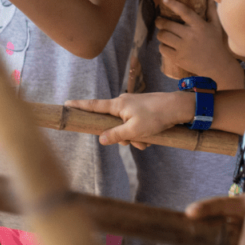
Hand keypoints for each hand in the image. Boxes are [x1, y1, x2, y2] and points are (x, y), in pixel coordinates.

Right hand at [66, 91, 193, 148]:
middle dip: (120, 136)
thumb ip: (116, 135)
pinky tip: (150, 138)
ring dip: (134, 137)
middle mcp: (123, 104)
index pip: (94, 106)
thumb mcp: (134, 130)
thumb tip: (101, 139)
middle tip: (131, 141)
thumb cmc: (155, 116)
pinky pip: (136, 126)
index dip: (80, 106)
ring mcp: (133, 107)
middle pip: (111, 123)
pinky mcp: (142, 111)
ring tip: (145, 140)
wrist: (178, 108)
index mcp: (118, 105)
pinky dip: (141, 135)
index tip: (67, 104)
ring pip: (125, 128)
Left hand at [156, 0, 244, 88]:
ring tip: (163, 33)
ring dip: (160, 33)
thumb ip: (211, 9)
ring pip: (162, 36)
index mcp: (199, 26)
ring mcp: (183, 48)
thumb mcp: (215, 25)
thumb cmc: (215, 43)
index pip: (184, 11)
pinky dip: (162, 46)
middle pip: (167, 25)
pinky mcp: (178, 58)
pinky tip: (166, 45)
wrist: (217, 66)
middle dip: (160, 21)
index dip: (173, 4)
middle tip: (159, 20)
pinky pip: (163, 49)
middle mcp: (190, 36)